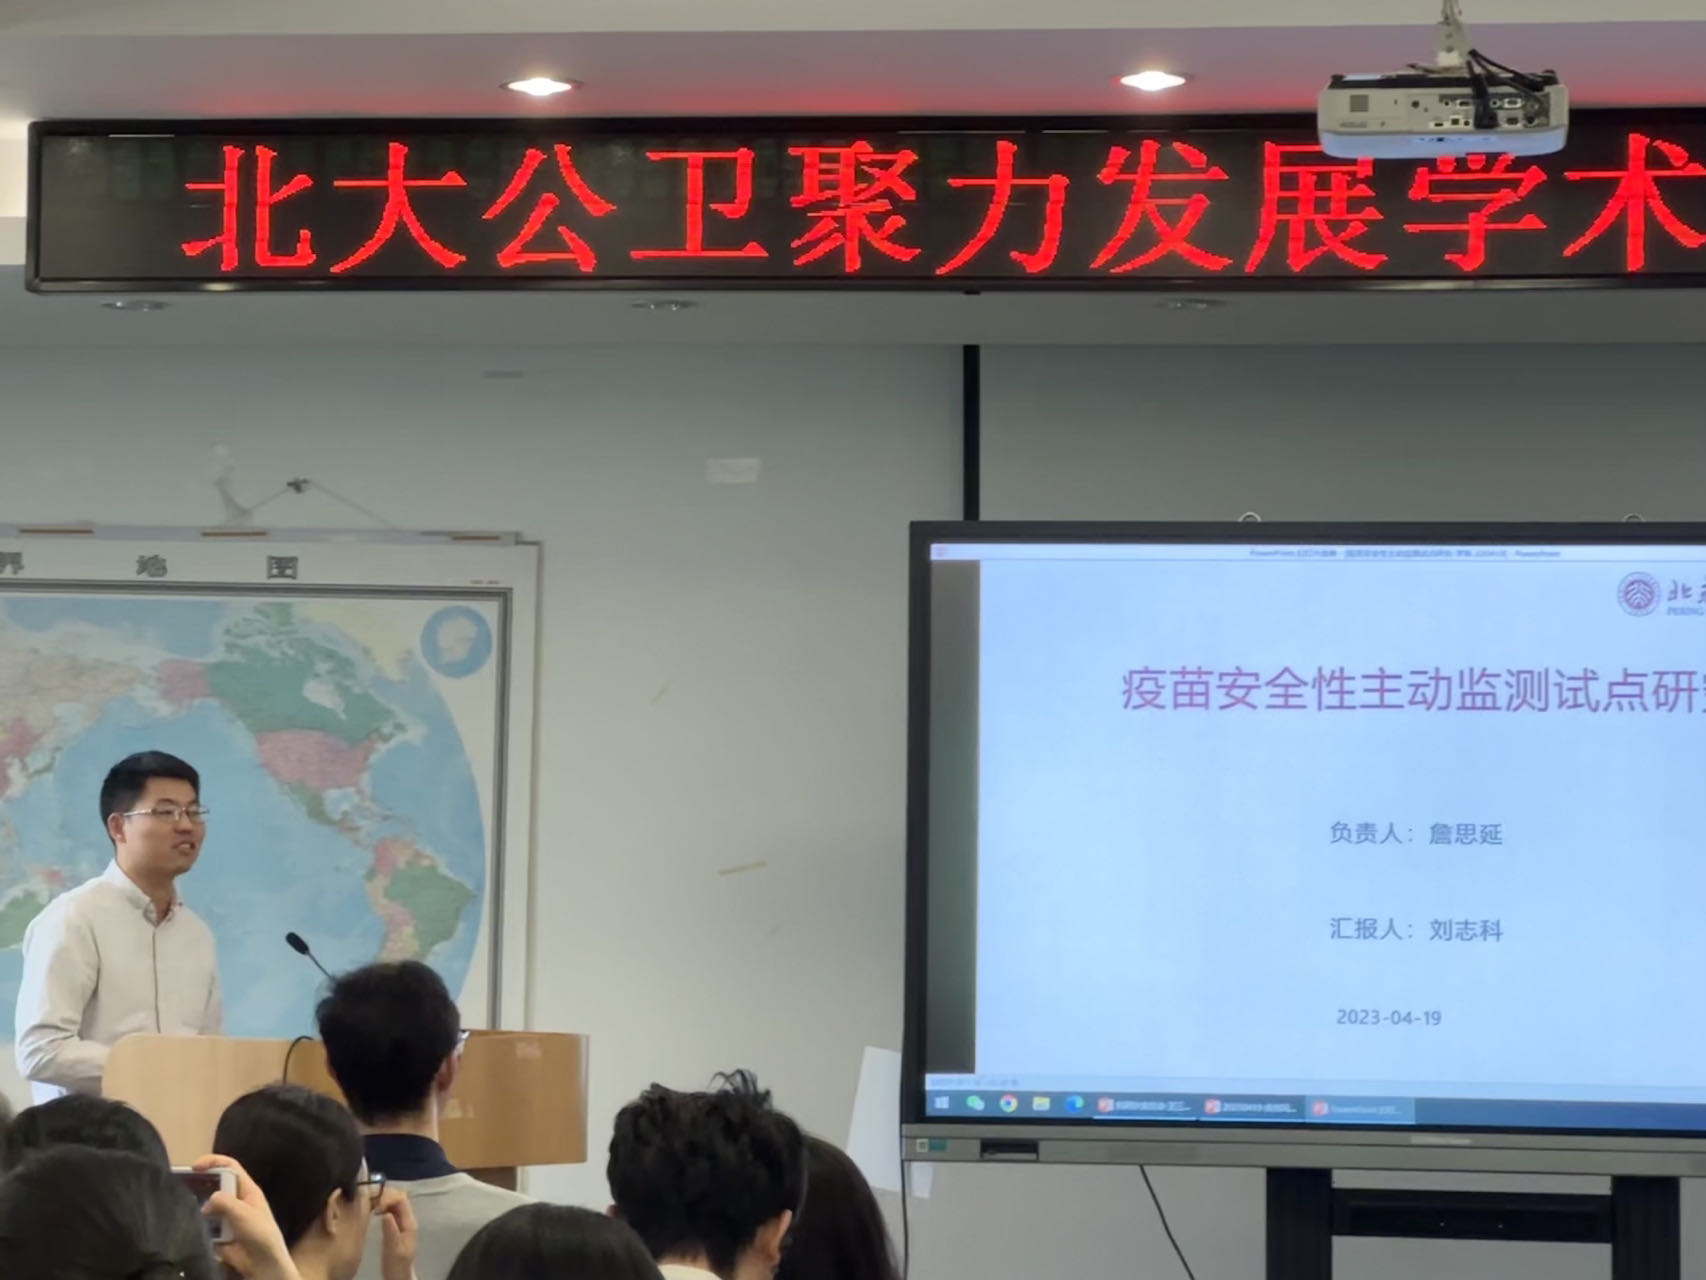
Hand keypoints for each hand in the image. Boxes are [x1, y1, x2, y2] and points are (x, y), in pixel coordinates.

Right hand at [192, 1154, 301, 1279]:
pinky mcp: (219, 1234)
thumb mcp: (244, 1214)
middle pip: (215, 1186)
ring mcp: (227, 1217)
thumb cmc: (259, 1234)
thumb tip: (208, 1200)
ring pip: (207, 1206)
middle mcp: (236, 1200)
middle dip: (200, 1185)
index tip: (195, 1166)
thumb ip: (225, 1202)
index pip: (230, 1167)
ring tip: (178, 1207)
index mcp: (247, 1190)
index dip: (214, 1162)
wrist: (262, 1264)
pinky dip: (196, 1225)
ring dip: (196, 1207)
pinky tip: (184, 1225)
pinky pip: (204, 1225)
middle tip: (180, 1189)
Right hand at [376, 1186, 418, 1279]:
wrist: (399, 1274)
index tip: (375, 1207)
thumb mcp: (393, 1248)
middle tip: (371, 1204)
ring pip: (394, 1202)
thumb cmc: (397, 1263)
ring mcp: (402, 1221)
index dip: (388, 1198)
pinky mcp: (395, 1224)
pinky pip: (390, 1209)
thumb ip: (391, 1230)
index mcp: (409, 1222)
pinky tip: (374, 1211)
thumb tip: (386, 1213)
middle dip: (385, 1196)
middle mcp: (407, 1218)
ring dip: (383, 1200)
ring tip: (371, 1206)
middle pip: (399, 1197)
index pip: (401, 1200)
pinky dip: (382, 1206)